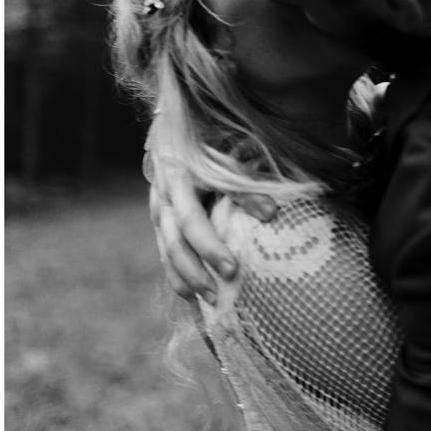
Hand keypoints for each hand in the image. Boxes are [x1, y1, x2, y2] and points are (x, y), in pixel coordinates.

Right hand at [147, 145, 274, 303]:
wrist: (179, 128)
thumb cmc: (212, 143)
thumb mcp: (229, 159)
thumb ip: (247, 187)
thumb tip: (271, 214)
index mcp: (178, 179)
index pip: (192, 222)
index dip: (210, 247)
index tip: (232, 269)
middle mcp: (163, 198)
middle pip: (176, 243)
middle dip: (197, 272)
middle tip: (219, 295)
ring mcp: (158, 211)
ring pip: (166, 252)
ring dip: (186, 280)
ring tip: (209, 302)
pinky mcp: (161, 221)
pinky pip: (165, 253)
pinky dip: (178, 275)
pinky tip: (193, 295)